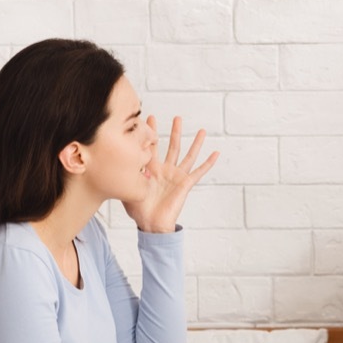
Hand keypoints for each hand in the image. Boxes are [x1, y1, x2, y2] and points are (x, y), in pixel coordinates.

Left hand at [123, 116, 218, 232]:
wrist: (150, 224)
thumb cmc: (138, 209)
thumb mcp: (128, 186)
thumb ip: (128, 171)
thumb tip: (127, 157)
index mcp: (151, 169)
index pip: (152, 146)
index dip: (150, 132)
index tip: (149, 117)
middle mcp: (166, 170)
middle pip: (172, 146)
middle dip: (175, 132)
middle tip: (178, 118)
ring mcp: (177, 176)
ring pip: (188, 156)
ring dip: (195, 143)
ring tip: (202, 130)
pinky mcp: (185, 184)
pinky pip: (199, 172)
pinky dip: (208, 163)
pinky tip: (216, 153)